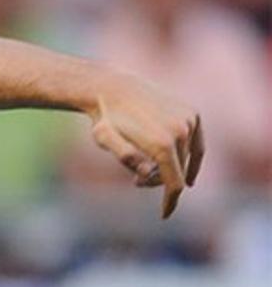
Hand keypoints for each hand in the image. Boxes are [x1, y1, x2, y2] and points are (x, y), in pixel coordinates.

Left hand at [88, 73, 204, 218]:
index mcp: (162, 143)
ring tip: (148, 167)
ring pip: (188, 157)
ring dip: (172, 166)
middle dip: (160, 180)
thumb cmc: (105, 118)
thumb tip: (148, 172)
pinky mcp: (192, 112)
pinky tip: (188, 172)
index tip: (164, 215)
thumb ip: (126, 157)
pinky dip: (192, 156)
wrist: (112, 87)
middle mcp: (180, 131)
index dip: (170, 202)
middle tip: (137, 180)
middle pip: (178, 171)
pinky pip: (197, 142)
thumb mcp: (104, 139)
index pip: (173, 184)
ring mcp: (189, 120)